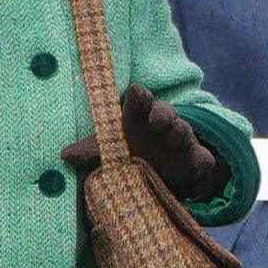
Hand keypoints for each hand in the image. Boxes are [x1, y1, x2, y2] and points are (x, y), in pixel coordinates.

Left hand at [60, 84, 220, 198]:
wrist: (162, 171)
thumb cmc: (132, 150)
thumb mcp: (111, 150)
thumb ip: (91, 151)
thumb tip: (64, 156)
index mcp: (139, 116)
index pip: (140, 98)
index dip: (140, 95)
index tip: (137, 95)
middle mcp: (160, 123)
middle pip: (163, 110)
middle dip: (161, 113)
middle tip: (155, 122)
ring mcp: (180, 139)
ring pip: (182, 128)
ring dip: (178, 131)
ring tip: (173, 136)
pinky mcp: (195, 158)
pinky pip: (203, 156)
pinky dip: (203, 158)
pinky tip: (204, 161)